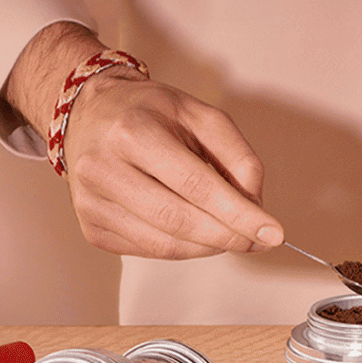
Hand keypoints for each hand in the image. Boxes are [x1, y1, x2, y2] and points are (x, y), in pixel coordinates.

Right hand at [63, 68, 283, 257]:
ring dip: (209, 247)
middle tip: (258, 240)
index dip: (239, 214)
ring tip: (233, 235)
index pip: (196, 185)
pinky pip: (147, 250)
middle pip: (178, 220)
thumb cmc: (151, 112)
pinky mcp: (89, 225)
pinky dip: (183, 248)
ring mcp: (90, 201)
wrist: (91, 112)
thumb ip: (238, 156)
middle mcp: (103, 168)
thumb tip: (255, 205)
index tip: (272, 232)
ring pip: (164, 244)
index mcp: (133, 132)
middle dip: (228, 236)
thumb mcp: (203, 115)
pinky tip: (198, 233)